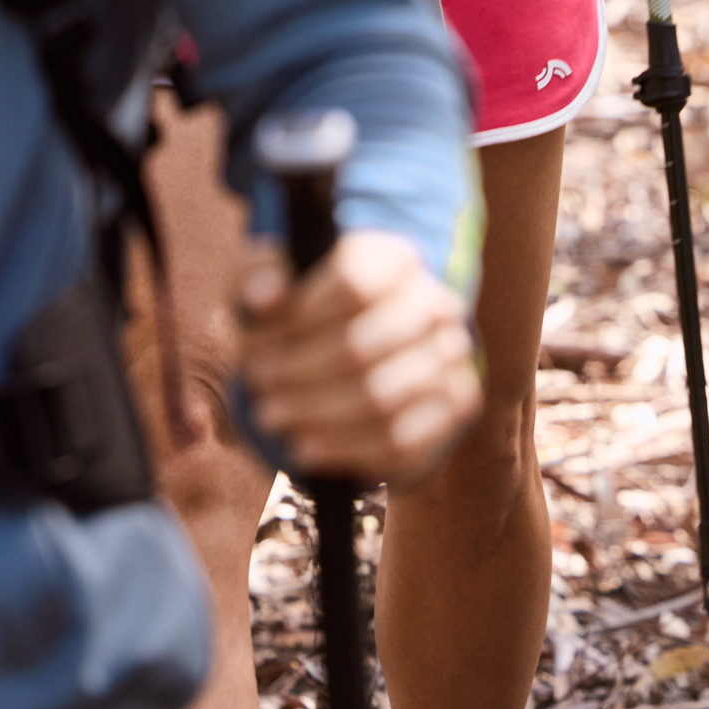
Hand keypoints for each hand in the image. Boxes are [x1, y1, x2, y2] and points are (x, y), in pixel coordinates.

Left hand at [235, 229, 480, 488]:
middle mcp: (434, 302)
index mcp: (395, 258)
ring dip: (315, 414)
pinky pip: (401, 441)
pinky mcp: (456, 405)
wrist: (364, 339)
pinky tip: (305, 448)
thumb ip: (260, 276)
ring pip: (380, 399)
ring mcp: (452, 356)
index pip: (351, 283)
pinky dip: (346, 450)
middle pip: (361, 347)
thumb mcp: (278, 276)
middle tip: (257, 386)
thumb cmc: (308, 303)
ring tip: (272, 417)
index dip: (296, 319)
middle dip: (297, 374)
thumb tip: (264, 299)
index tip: (253, 343)